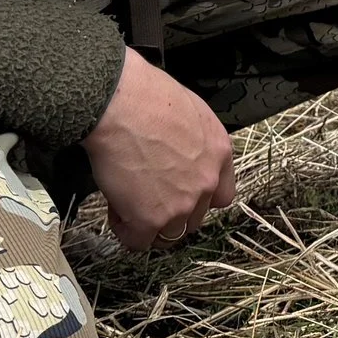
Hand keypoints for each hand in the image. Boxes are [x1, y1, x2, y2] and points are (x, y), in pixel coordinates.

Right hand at [82, 48, 234, 250]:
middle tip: (148, 195)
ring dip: (149, 223)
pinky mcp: (151, 219)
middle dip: (171, 210)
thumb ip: (193, 142)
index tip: (181, 194)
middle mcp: (207, 182)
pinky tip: (116, 207)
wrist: (121, 105)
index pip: (222, 195)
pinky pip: (139, 241)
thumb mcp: (190, 112)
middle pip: (194, 218)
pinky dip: (126, 229)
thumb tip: (178, 152)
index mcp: (219, 153)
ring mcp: (181, 205)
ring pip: (169, 234)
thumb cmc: (146, 96)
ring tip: (128, 200)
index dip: (199, 198)